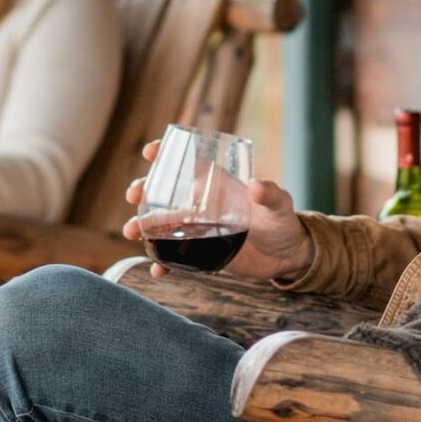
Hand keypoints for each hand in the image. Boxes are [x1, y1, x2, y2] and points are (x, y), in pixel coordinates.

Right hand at [122, 138, 311, 281]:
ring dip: (145, 226)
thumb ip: (270, 195)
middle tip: (133, 195)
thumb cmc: (283, 222)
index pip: (189, 163)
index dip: (168, 154)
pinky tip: (155, 270)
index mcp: (218, 185)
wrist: (287, 256)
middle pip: (166, 194)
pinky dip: (164, 264)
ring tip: (132, 231)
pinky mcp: (203, 254)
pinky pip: (177, 259)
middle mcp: (203, 205)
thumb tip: (258, 185)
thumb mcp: (279, 205)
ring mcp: (200, 230)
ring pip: (164, 225)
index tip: (150, 151)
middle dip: (144, 191)